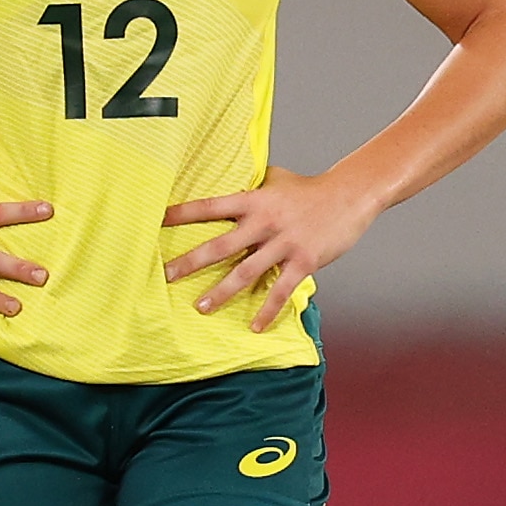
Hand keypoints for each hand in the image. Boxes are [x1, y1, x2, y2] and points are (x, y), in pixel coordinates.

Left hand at [163, 169, 379, 333]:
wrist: (350, 194)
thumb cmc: (309, 188)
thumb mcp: (276, 179)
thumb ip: (251, 185)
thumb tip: (228, 178)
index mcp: (254, 200)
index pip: (210, 206)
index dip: (182, 213)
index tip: (155, 221)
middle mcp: (264, 222)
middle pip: (220, 245)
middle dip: (191, 262)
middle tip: (165, 276)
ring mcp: (284, 243)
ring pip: (245, 272)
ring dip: (221, 292)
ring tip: (201, 307)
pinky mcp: (303, 261)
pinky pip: (280, 290)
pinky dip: (267, 310)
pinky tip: (255, 327)